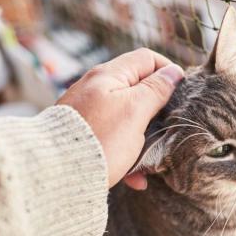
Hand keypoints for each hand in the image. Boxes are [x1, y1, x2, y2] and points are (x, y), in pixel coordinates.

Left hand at [57, 48, 182, 188]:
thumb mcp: (135, 111)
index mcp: (109, 75)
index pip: (147, 58)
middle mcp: (95, 88)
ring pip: (127, 118)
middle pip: (137, 89)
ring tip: (151, 161)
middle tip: (169, 129)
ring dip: (143, 138)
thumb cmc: (99, 139)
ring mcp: (87, 111)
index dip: (168, 71)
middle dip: (157, 110)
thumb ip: (156, 90)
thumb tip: (174, 72)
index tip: (181, 94)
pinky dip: (126, 154)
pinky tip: (134, 177)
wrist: (55, 172)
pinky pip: (112, 139)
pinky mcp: (83, 135)